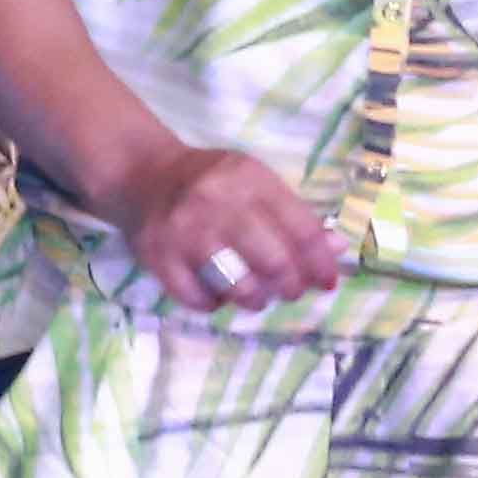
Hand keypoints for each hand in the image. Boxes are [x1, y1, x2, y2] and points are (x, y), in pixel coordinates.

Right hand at [116, 143, 345, 315]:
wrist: (141, 174)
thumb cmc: (209, 181)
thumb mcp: (254, 183)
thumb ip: (293, 214)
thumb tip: (336, 249)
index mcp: (249, 179)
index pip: (301, 229)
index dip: (321, 263)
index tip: (327, 282)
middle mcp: (217, 202)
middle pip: (274, 261)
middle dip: (291, 286)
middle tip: (290, 291)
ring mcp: (184, 231)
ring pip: (238, 284)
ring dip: (256, 299)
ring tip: (257, 297)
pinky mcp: (157, 256)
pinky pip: (196, 297)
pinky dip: (213, 304)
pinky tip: (217, 296)